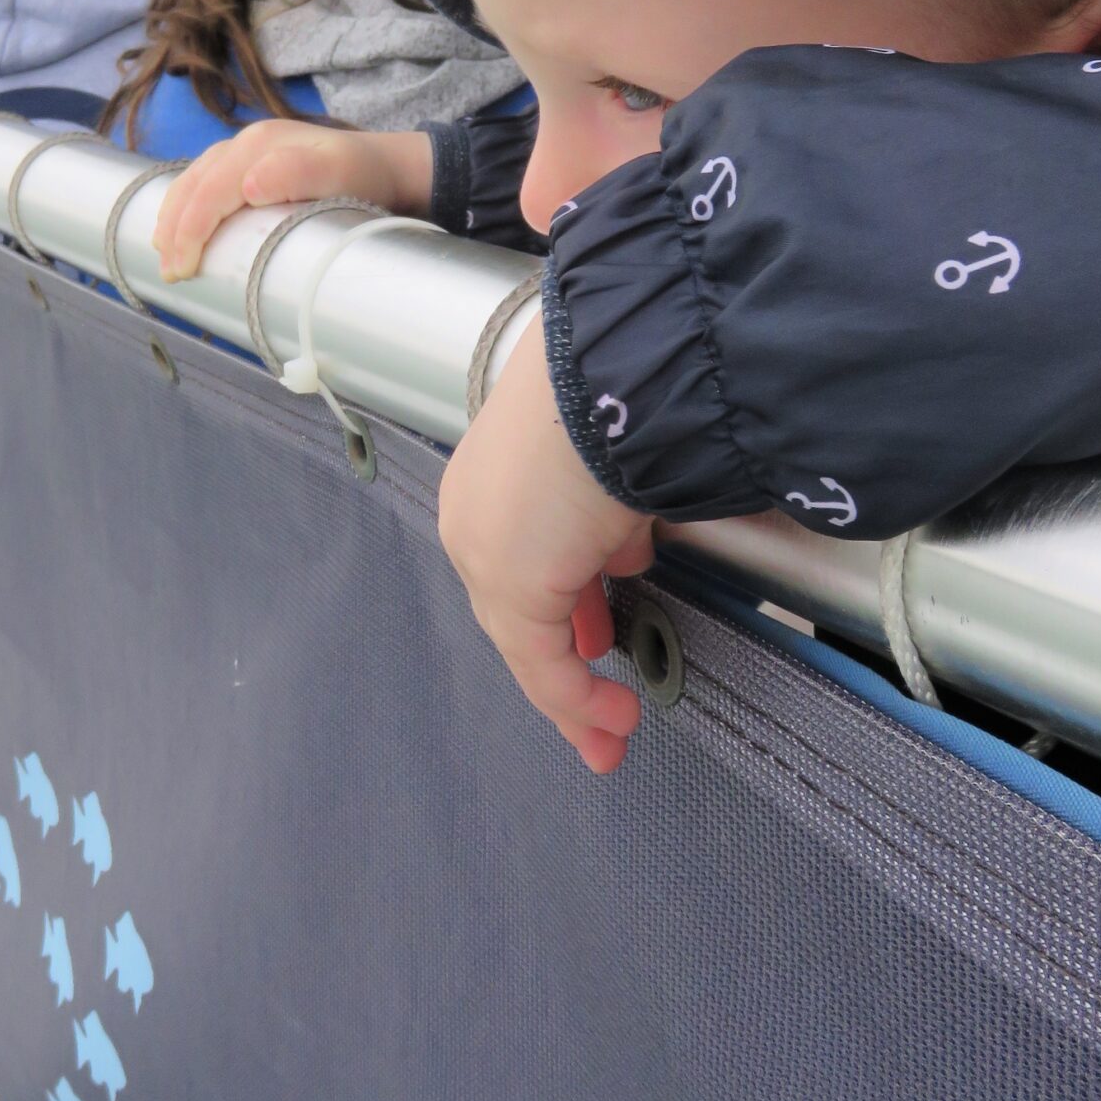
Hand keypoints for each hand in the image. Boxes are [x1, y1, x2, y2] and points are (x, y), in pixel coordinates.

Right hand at [154, 123, 433, 281]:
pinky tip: (180, 228)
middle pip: (196, 184)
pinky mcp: (251, 164)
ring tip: (163, 254)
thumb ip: (299, 174)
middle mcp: (248, 143)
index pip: (211, 189)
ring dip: (174, 217)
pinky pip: (206, 181)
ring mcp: (248, 152)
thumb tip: (249, 185)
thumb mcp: (342, 173)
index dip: (191, 230)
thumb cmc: (366, 178)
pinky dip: (187, 206)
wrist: (391, 168)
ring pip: (194, 180)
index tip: (183, 269)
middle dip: (175, 229)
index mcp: (262, 144)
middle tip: (169, 273)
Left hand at [438, 320, 653, 772]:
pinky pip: (541, 665)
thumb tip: (624, 549)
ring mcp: (485, 551)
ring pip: (526, 643)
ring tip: (610, 726)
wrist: (609, 374)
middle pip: (518, 608)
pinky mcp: (509, 586)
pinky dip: (578, 698)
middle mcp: (476, 515)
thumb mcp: (611, 460)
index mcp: (494, 476)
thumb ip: (607, 512)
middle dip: (566, 657)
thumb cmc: (615, 392)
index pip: (522, 557)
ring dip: (573, 690)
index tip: (599, 635)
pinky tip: (612, 717)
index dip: (565, 604)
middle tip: (601, 702)